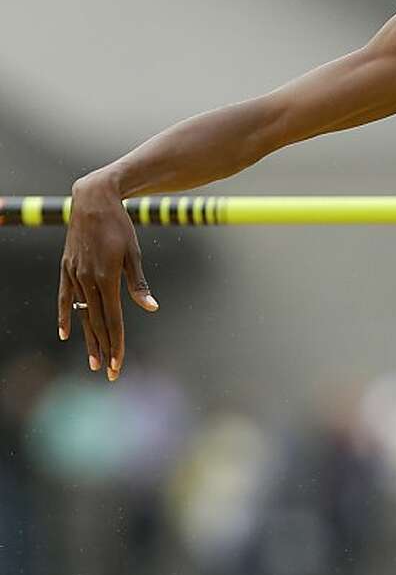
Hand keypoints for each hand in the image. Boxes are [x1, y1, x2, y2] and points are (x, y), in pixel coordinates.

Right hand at [58, 174, 158, 380]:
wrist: (93, 201)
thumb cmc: (120, 226)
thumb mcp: (133, 253)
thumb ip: (138, 283)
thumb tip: (151, 308)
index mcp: (106, 278)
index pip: (113, 319)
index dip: (116, 343)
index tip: (118, 363)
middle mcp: (87, 280)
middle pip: (97, 322)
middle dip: (104, 349)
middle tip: (109, 373)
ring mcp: (74, 275)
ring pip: (81, 314)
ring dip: (88, 338)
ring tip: (93, 360)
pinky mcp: (67, 269)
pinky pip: (65, 298)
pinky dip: (66, 315)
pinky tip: (66, 333)